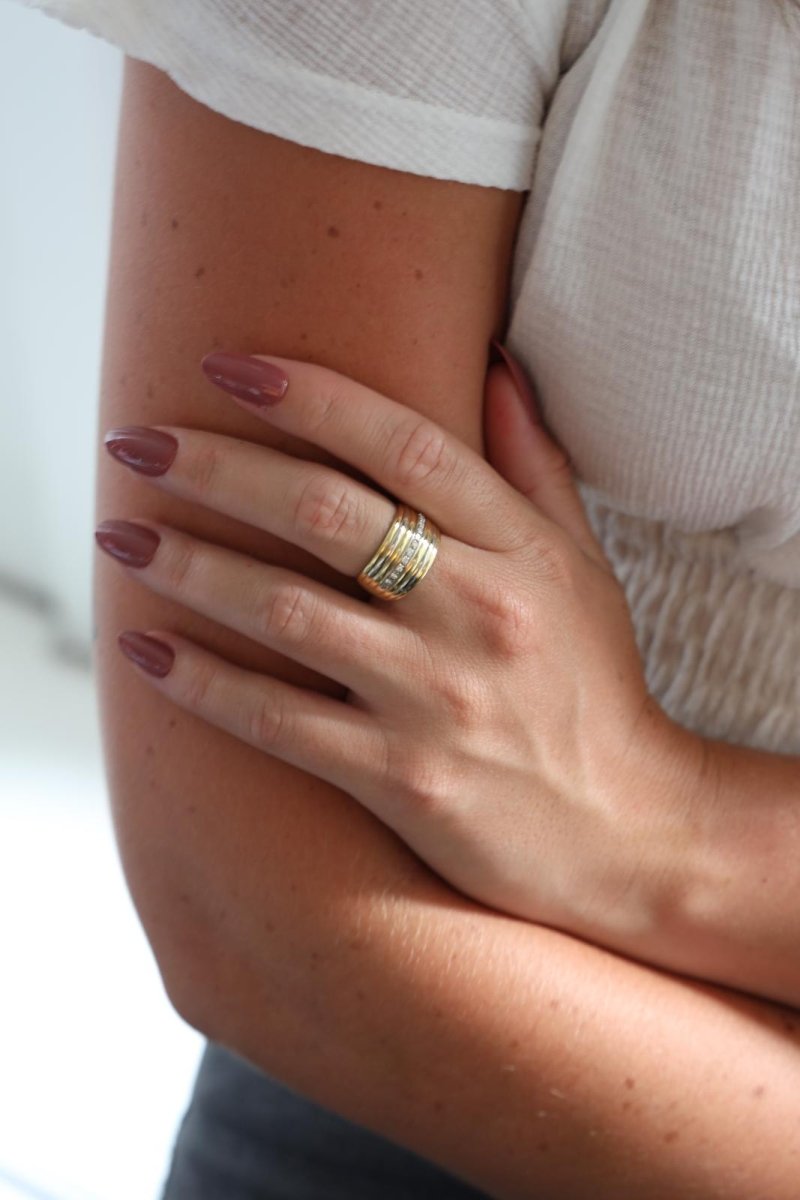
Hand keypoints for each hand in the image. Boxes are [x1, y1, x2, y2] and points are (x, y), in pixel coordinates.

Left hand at [96, 346, 701, 953]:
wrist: (620, 829)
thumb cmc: (591, 685)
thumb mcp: (581, 566)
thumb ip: (532, 463)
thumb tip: (491, 361)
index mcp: (521, 550)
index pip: (405, 445)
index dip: (311, 396)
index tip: (229, 367)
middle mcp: (478, 614)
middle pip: (325, 515)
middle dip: (217, 468)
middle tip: (137, 440)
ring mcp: (437, 700)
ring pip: (287, 613)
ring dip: (190, 568)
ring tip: (121, 535)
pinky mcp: (402, 780)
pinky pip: (280, 722)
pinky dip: (204, 683)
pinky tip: (144, 653)